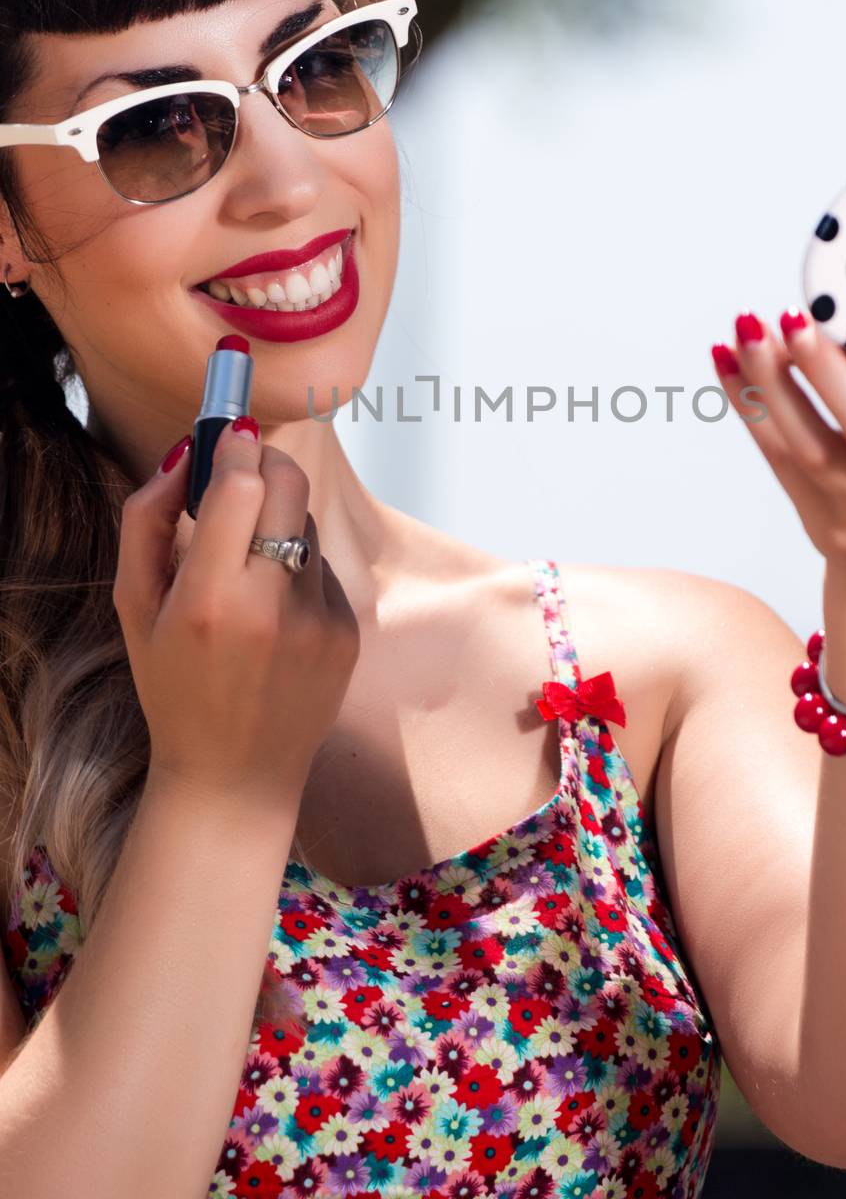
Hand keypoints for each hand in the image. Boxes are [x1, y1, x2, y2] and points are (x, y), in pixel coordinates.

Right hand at [113, 420, 360, 809]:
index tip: (230, 430)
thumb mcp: (135, 607)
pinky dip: (297, 571)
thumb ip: (148, 520)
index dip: (237, 445)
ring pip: (307, 524)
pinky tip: (273, 616)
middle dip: (267, 460)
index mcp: (208, 601)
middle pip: (289, 485)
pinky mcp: (349, 634)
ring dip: (279, 522)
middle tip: (245, 464)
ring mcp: (319, 622)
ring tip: (247, 572)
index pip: (241, 485)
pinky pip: (323, 569)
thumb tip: (185, 453)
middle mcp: (270, 608)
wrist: (234, 775)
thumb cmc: (173, 686)